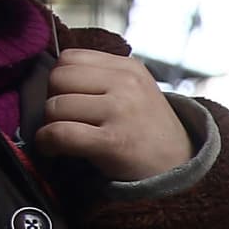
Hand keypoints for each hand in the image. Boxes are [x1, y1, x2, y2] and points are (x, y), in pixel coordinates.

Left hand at [31, 49, 193, 183]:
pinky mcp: (113, 141)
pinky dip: (47, 142)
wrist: (181, 170)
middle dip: (53, 100)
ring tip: (64, 138)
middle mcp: (126, 83)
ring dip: (50, 125)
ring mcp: (121, 111)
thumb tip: (53, 77)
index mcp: (129, 68)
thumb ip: (102, 77)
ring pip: (55, 106)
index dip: (61, 81)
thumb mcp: (137, 91)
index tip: (71, 101)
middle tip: (66, 121)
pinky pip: (61, 133)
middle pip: (58, 78)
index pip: (69, 57)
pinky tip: (53, 150)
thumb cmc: (148, 133)